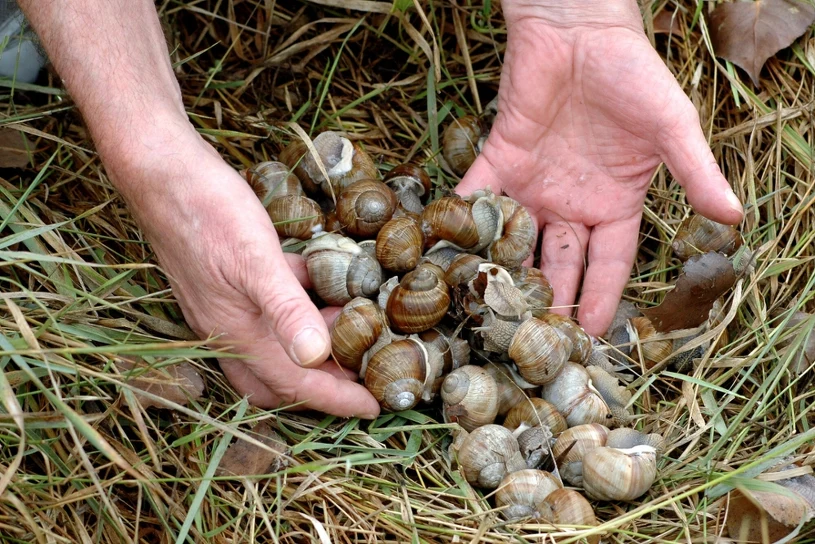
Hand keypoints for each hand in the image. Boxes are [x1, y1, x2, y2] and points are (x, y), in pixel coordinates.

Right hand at [111, 125, 380, 417]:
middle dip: (320, 384)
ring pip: (275, 345)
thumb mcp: (254, 260)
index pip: (295, 383)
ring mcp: (226, 305)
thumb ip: (285, 310)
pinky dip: (299, 306)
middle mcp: (229, 328)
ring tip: (354, 326)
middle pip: (278, 379)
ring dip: (311, 345)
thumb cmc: (207, 213)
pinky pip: (270, 308)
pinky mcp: (227, 281)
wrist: (162, 172)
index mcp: (237, 333)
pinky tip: (321, 282)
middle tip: (362, 372)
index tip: (375, 407)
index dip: (338, 399)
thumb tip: (314, 357)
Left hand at [456, 0, 743, 335]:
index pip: (608, 263)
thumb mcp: (671, 127)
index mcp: (614, 204)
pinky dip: (464, 221)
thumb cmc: (632, 74)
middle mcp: (571, 203)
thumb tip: (733, 217)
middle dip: (551, 300)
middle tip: (535, 341)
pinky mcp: (500, 160)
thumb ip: (695, 172)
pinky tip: (452, 254)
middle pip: (560, 263)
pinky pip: (478, 196)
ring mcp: (533, 185)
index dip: (601, 298)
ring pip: (518, 240)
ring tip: (493, 311)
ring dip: (506, 273)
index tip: (593, 337)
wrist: (581, 29)